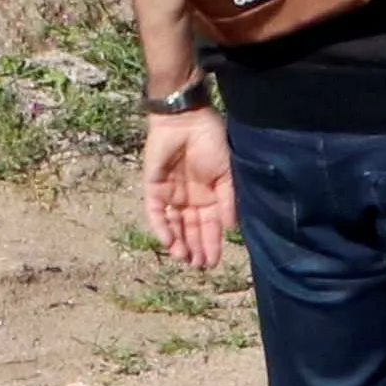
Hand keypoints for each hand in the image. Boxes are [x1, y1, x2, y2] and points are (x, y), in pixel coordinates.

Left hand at [141, 105, 236, 270]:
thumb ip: (228, 200)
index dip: (212, 245)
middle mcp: (190, 200)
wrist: (186, 120)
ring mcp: (171, 195)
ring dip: (178, 244)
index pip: (210, 227)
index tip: (213, 262)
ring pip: (173, 226)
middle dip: (195, 249)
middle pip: (191, 231)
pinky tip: (170, 242)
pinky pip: (156, 213)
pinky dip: (162, 228)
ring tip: (185, 259)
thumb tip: (231, 229)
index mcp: (209, 197)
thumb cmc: (212, 142)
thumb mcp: (226, 173)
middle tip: (199, 266)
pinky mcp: (154, 189)